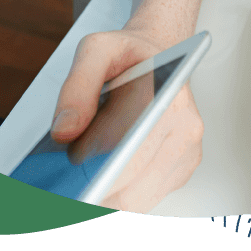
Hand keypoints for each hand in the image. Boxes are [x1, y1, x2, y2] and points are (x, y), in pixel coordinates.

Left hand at [51, 27, 203, 212]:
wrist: (158, 54)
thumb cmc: (129, 54)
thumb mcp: (96, 50)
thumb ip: (77, 86)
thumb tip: (64, 131)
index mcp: (168, 95)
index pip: (125, 149)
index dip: (91, 167)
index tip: (67, 175)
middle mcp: (186, 126)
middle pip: (129, 183)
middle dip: (92, 187)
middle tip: (65, 183)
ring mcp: (187, 151)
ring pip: (136, 199)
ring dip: (106, 196)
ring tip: (80, 183)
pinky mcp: (183, 169)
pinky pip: (145, 199)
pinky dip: (120, 195)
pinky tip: (104, 179)